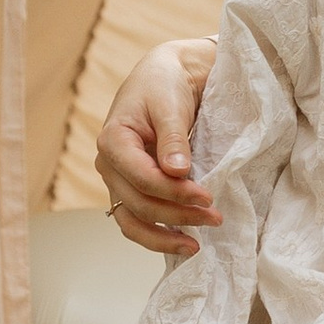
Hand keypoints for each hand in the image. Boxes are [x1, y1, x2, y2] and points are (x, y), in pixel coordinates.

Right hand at [94, 39, 219, 254]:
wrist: (164, 77)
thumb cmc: (164, 85)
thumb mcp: (170, 104)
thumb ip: (172, 137)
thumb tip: (177, 172)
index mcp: (113, 140)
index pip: (141, 178)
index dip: (174, 192)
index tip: (207, 196)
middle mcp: (109, 165)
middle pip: (138, 203)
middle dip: (177, 215)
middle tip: (214, 217)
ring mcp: (117, 180)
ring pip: (132, 221)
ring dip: (165, 236)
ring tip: (196, 246)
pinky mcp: (131, 188)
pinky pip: (137, 220)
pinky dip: (157, 235)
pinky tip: (182, 243)